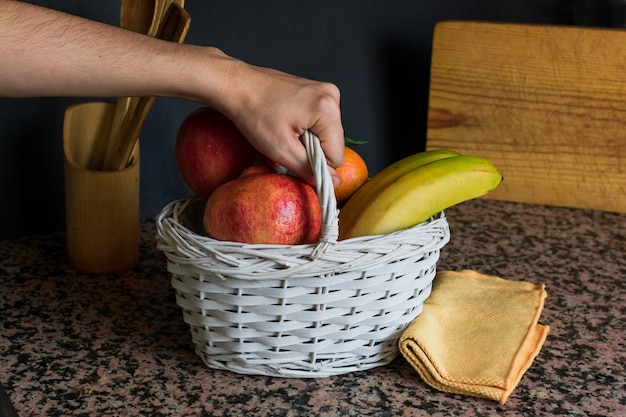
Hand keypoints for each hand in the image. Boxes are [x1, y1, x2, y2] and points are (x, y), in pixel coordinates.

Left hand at [200, 60, 344, 186]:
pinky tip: (287, 121)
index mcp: (327, 109)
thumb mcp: (281, 149)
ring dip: (308, 139)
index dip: (316, 164)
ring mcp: (325, 91)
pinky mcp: (316, 91)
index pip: (336, 155)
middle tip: (286, 141)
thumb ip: (310, 169)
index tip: (294, 155)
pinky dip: (305, 128)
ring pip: (326, 134)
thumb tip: (333, 182)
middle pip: (333, 143)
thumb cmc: (254, 113)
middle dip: (311, 150)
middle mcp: (332, 96)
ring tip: (285, 129)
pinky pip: (319, 122)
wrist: (236, 86)